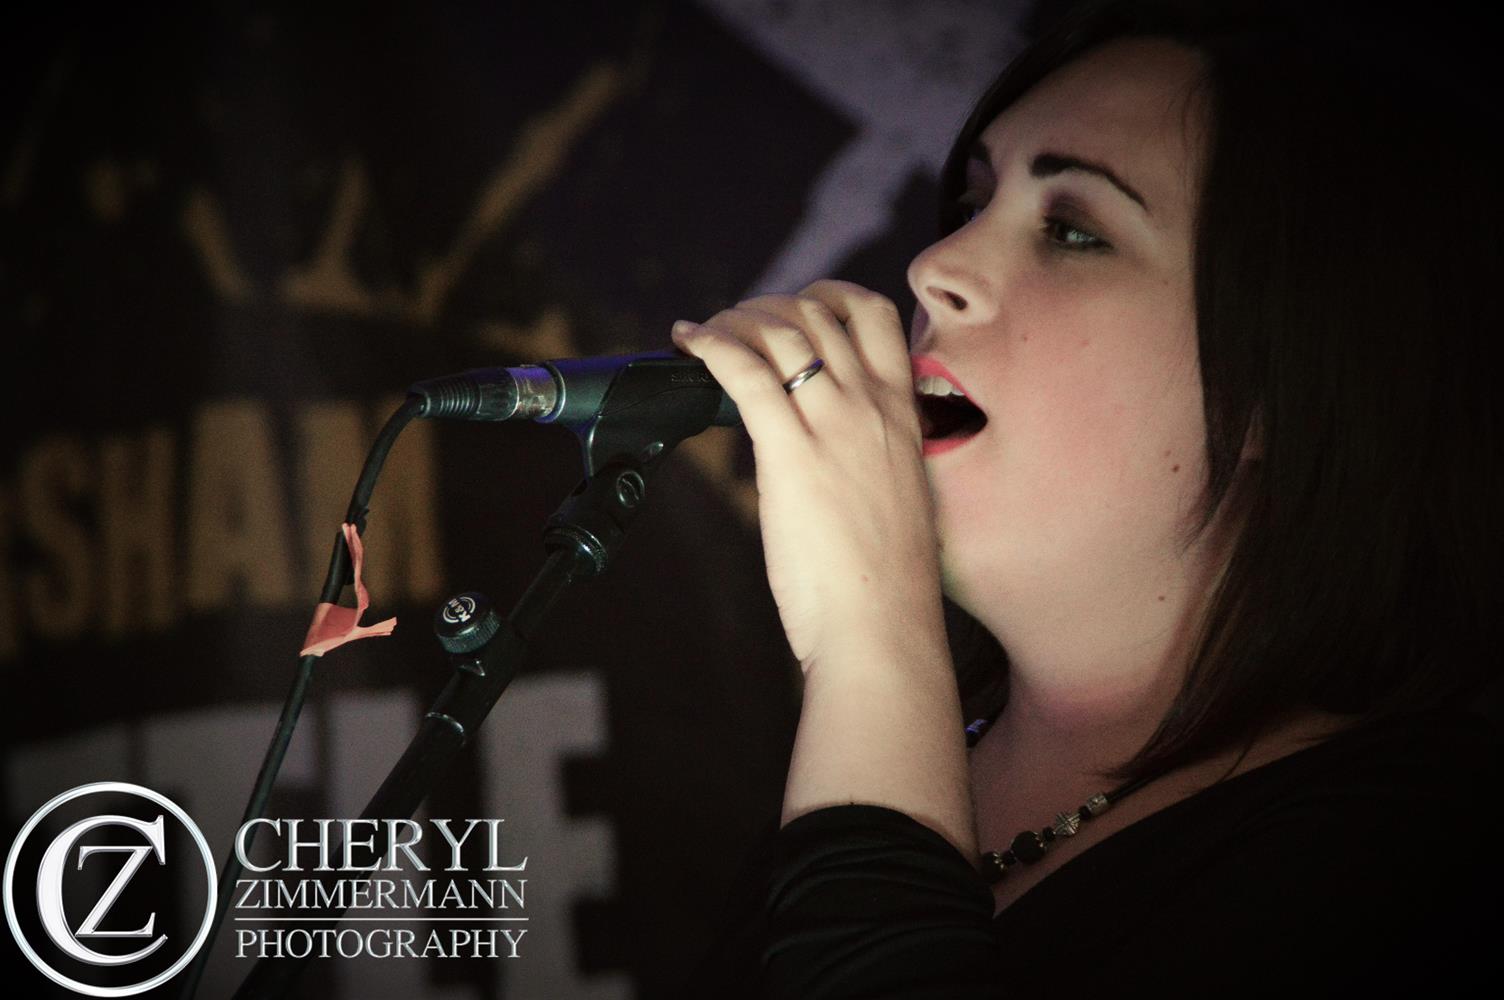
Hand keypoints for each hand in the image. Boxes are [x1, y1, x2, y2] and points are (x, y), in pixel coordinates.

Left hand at [670, 280, 943, 674]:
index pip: (874, 315)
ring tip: (706, 333)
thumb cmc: (886, 581)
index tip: (791, 311)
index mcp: (902, 414)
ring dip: (734, 320)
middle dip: (767, 306)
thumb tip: (826, 452)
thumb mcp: (895, 496)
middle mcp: (871, 406)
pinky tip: (688, 342)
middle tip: (734, 326)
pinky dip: (711, 344)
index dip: (826, 296)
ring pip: (781, 331)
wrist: (884, 626)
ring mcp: (834, 425)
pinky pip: (744, 372)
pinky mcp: (791, 453)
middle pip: (817, 313)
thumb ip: (868, 456)